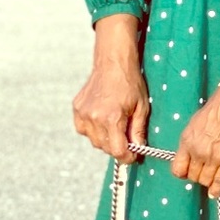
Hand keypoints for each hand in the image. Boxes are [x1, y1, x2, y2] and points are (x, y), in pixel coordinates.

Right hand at [72, 15, 147, 162]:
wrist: (113, 63)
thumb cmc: (130, 83)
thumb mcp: (142, 108)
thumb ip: (138, 131)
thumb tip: (138, 149)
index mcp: (112, 118)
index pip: (117, 151)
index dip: (127, 157)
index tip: (134, 156)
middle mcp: (94, 118)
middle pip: (105, 148)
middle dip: (118, 148)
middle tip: (127, 140)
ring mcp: (83, 113)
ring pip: (94, 141)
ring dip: (106, 139)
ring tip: (116, 126)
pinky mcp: (77, 109)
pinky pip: (84, 130)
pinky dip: (94, 130)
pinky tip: (103, 120)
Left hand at [172, 85, 219, 197]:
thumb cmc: (219, 107)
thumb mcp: (196, 123)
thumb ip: (193, 140)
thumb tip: (191, 152)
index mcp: (187, 141)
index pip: (177, 169)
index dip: (183, 174)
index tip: (188, 173)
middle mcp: (198, 151)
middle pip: (193, 177)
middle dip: (198, 177)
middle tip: (206, 173)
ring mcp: (214, 157)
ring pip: (206, 181)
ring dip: (209, 182)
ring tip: (213, 179)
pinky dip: (217, 189)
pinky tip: (216, 192)